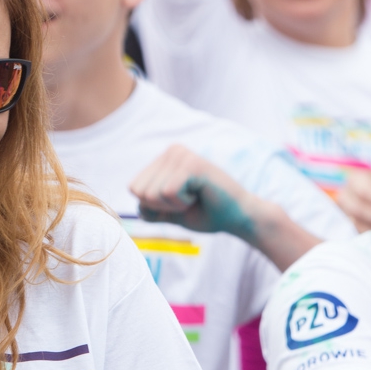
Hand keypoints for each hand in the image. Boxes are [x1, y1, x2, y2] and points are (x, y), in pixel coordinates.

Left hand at [130, 145, 260, 242]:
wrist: (238, 219)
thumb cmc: (207, 214)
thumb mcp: (170, 212)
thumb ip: (150, 207)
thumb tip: (132, 206)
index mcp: (164, 158)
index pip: (134, 188)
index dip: (154, 206)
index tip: (179, 203)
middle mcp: (171, 151)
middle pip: (140, 191)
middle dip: (162, 207)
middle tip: (189, 201)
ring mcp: (182, 155)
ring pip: (152, 193)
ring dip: (174, 206)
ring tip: (196, 197)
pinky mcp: (192, 164)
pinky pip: (168, 193)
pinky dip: (183, 203)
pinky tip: (201, 195)